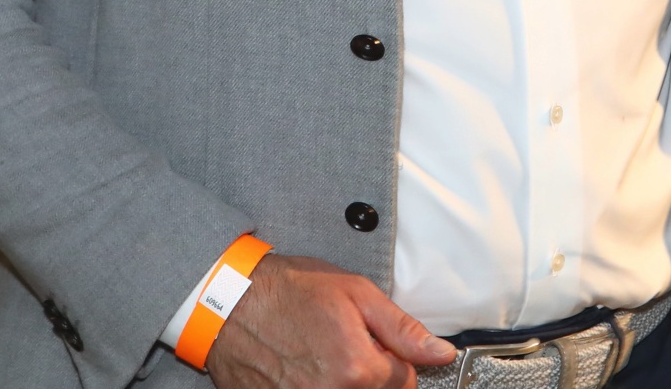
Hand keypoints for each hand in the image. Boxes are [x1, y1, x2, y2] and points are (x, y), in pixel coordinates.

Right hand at [206, 254, 455, 388]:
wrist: (228, 302)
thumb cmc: (289, 290)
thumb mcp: (356, 294)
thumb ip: (403, 330)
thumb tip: (443, 354)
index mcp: (358, 370)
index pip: (405, 383)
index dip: (395, 359)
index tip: (377, 345)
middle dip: (371, 376)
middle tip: (345, 347)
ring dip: (346, 384)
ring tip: (323, 357)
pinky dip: (317, 387)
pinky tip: (303, 369)